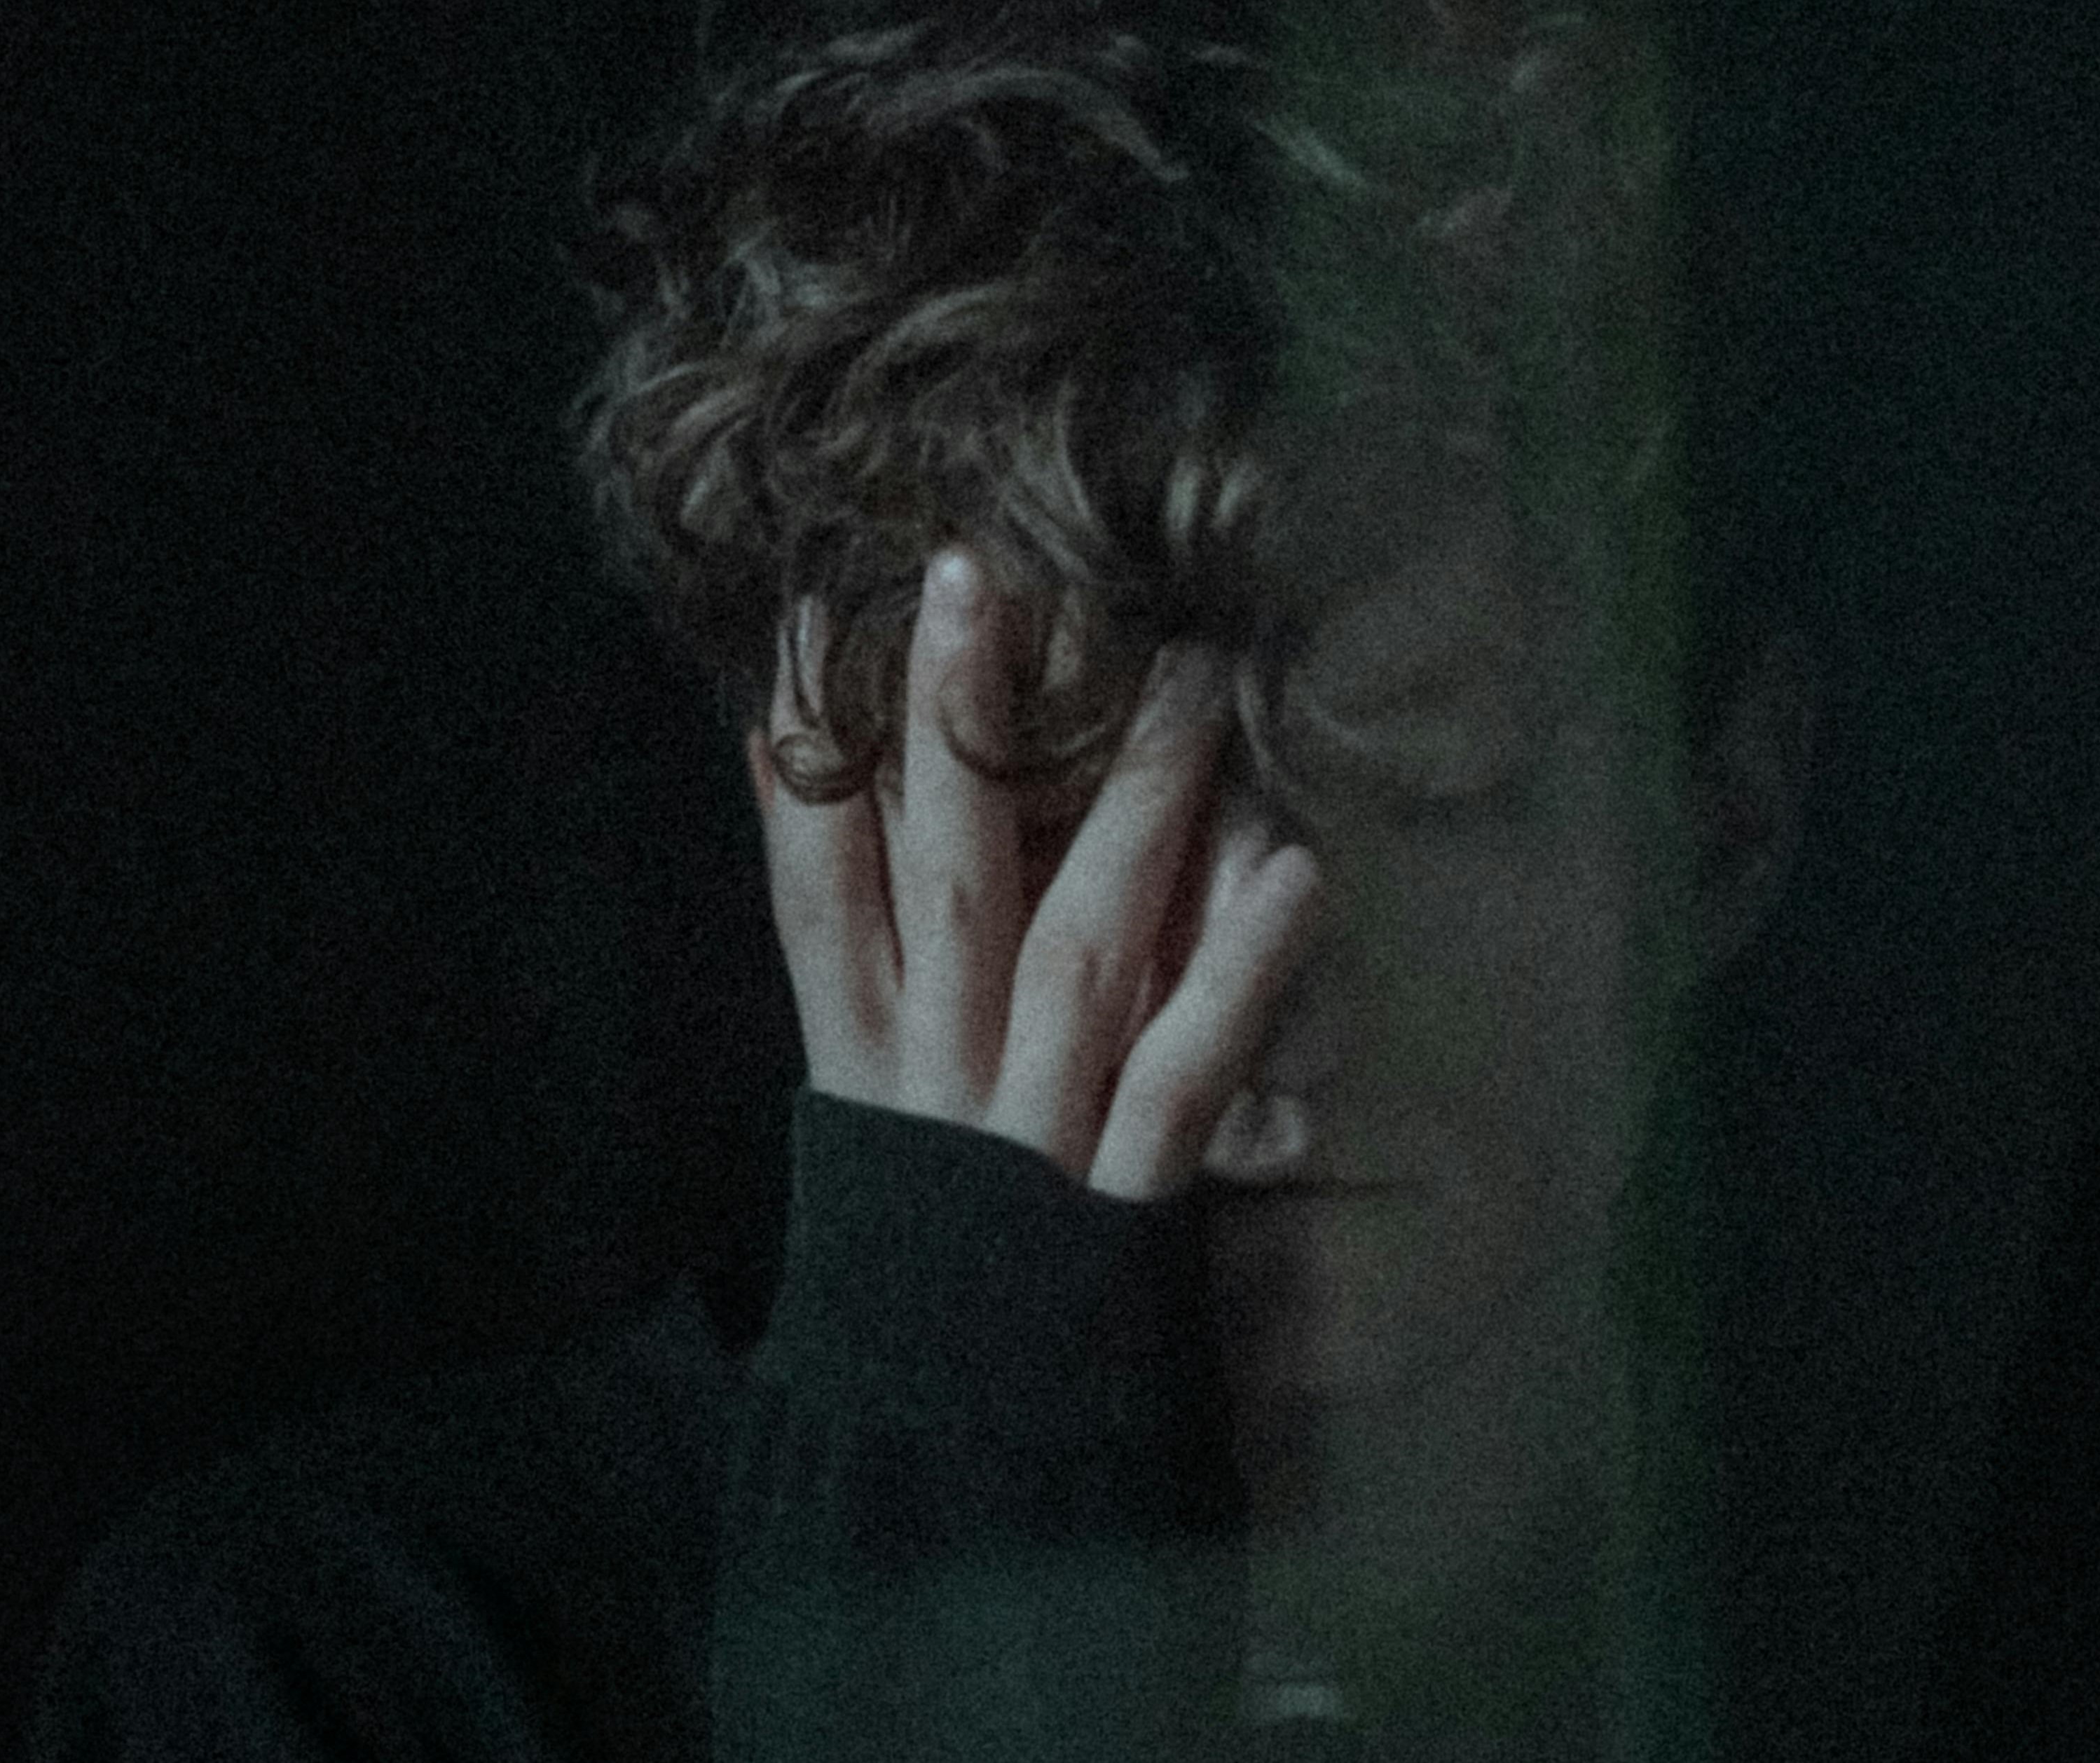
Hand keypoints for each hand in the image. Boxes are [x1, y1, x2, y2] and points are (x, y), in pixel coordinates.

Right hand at [746, 548, 1322, 1200]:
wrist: (947, 1446)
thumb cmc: (915, 1253)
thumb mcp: (854, 1109)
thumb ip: (848, 960)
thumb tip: (802, 782)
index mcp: (857, 1060)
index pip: (813, 887)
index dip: (802, 757)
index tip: (809, 618)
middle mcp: (933, 1077)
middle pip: (938, 880)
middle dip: (949, 732)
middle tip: (976, 579)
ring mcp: (1030, 1131)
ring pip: (1077, 942)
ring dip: (1133, 806)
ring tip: (1191, 679)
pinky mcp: (1124, 1198)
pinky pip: (1186, 1072)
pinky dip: (1237, 973)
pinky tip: (1297, 876)